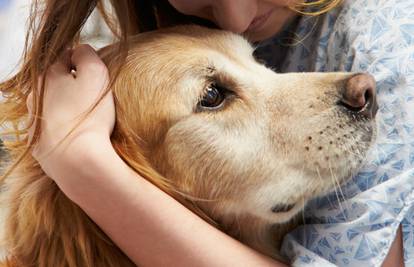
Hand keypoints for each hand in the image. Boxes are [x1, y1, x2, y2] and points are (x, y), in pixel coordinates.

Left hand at [28, 44, 114, 178]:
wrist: (77, 160)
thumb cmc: (89, 116)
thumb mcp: (96, 73)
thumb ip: (87, 54)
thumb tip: (80, 50)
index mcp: (47, 77)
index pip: (65, 58)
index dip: (84, 62)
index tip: (98, 74)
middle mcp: (35, 98)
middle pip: (56, 84)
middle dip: (73, 86)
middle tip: (96, 97)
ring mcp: (35, 124)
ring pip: (53, 108)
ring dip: (67, 108)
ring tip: (88, 119)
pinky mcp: (39, 146)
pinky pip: (53, 131)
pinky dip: (64, 130)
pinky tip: (79, 137)